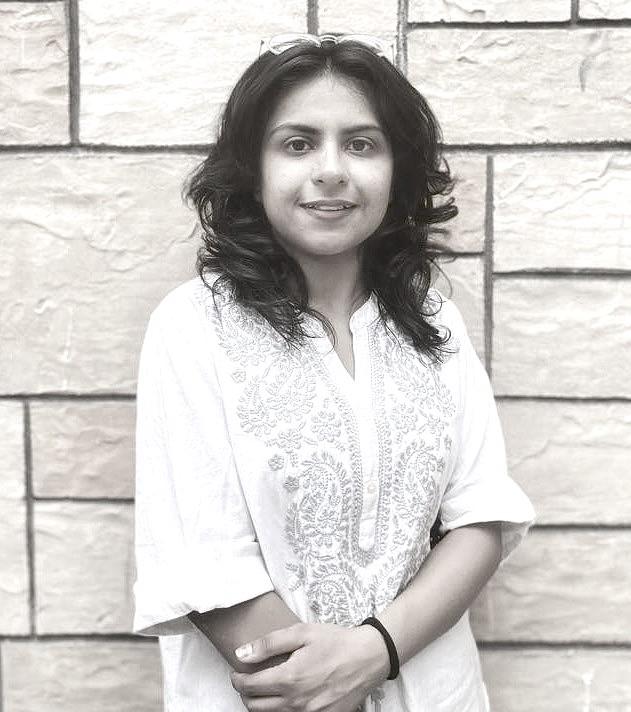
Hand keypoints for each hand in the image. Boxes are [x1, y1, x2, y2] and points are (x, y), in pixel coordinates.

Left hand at [230, 622, 388, 711]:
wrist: (368, 657)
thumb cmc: (335, 641)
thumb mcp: (301, 633)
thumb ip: (269, 644)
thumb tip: (241, 653)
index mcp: (288, 678)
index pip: (249, 687)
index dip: (237, 680)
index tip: (236, 672)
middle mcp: (295, 702)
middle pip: (255, 707)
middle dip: (246, 693)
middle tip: (249, 680)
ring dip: (261, 704)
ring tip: (265, 688)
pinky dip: (282, 711)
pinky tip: (287, 697)